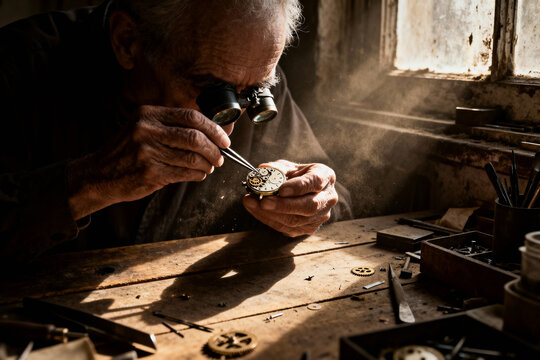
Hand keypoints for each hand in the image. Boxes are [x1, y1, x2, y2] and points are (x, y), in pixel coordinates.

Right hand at [68, 105, 230, 218]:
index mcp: (149, 114)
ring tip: (209, 167)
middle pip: (195, 137)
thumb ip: (173, 127)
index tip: (224, 139)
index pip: (191, 117)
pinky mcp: (150, 172)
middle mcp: (147, 129)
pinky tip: (198, 174)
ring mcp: (147, 151)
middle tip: (220, 157)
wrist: (99, 174)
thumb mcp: (144, 128)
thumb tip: (213, 132)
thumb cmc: (128, 152)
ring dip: (207, 164)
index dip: (213, 129)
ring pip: (192, 157)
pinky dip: (197, 174)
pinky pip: (184, 173)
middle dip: (214, 149)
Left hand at [243, 160, 337, 236]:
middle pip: (309, 206)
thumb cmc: (296, 176)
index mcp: (326, 176)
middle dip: (284, 206)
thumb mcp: (289, 166)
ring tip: (253, 204)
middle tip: (264, 202)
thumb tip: (263, 170)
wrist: (304, 191)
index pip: (315, 182)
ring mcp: (321, 215)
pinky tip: (257, 211)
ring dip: (272, 214)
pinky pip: (289, 228)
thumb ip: (277, 168)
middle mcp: (328, 197)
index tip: (281, 190)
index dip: (298, 187)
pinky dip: (270, 220)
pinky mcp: (310, 228)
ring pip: (298, 220)